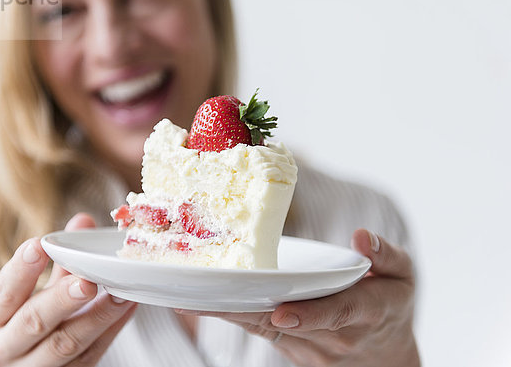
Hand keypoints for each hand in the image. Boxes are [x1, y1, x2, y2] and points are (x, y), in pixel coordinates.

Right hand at [0, 213, 136, 366]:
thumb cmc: (24, 324)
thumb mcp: (29, 294)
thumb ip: (57, 262)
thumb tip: (82, 222)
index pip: (2, 293)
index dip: (21, 270)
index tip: (38, 245)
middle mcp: (0, 350)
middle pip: (33, 322)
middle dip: (61, 300)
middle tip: (86, 281)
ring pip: (65, 344)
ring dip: (97, 316)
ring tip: (120, 294)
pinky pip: (89, 355)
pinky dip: (110, 330)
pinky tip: (127, 308)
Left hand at [176, 229, 419, 366]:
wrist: (387, 355)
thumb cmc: (392, 304)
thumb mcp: (403, 276)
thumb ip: (386, 255)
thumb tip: (361, 236)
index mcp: (365, 312)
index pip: (336, 314)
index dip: (310, 315)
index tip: (282, 312)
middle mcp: (334, 337)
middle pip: (283, 323)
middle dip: (242, 311)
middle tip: (202, 297)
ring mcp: (310, 348)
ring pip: (263, 329)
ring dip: (226, 314)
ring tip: (187, 299)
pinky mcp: (292, 348)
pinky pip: (258, 330)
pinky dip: (231, 316)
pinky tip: (199, 303)